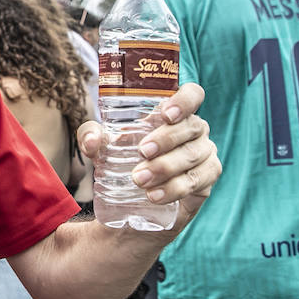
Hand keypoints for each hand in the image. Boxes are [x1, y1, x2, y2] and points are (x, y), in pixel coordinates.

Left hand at [78, 82, 219, 231]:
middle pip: (191, 126)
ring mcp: (205, 153)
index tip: (165, 114)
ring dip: (167, 167)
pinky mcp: (206, 179)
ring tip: (140, 180)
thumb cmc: (124, 161)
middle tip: (142, 152)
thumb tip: (92, 140)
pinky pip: (198, 180)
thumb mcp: (102, 147)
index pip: (193, 94)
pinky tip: (155, 195)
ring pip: (194, 155)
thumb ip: (91, 136)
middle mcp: (195, 129)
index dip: (184, 101)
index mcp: (174, 113)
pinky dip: (175, 188)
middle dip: (166, 139)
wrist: (134, 204)